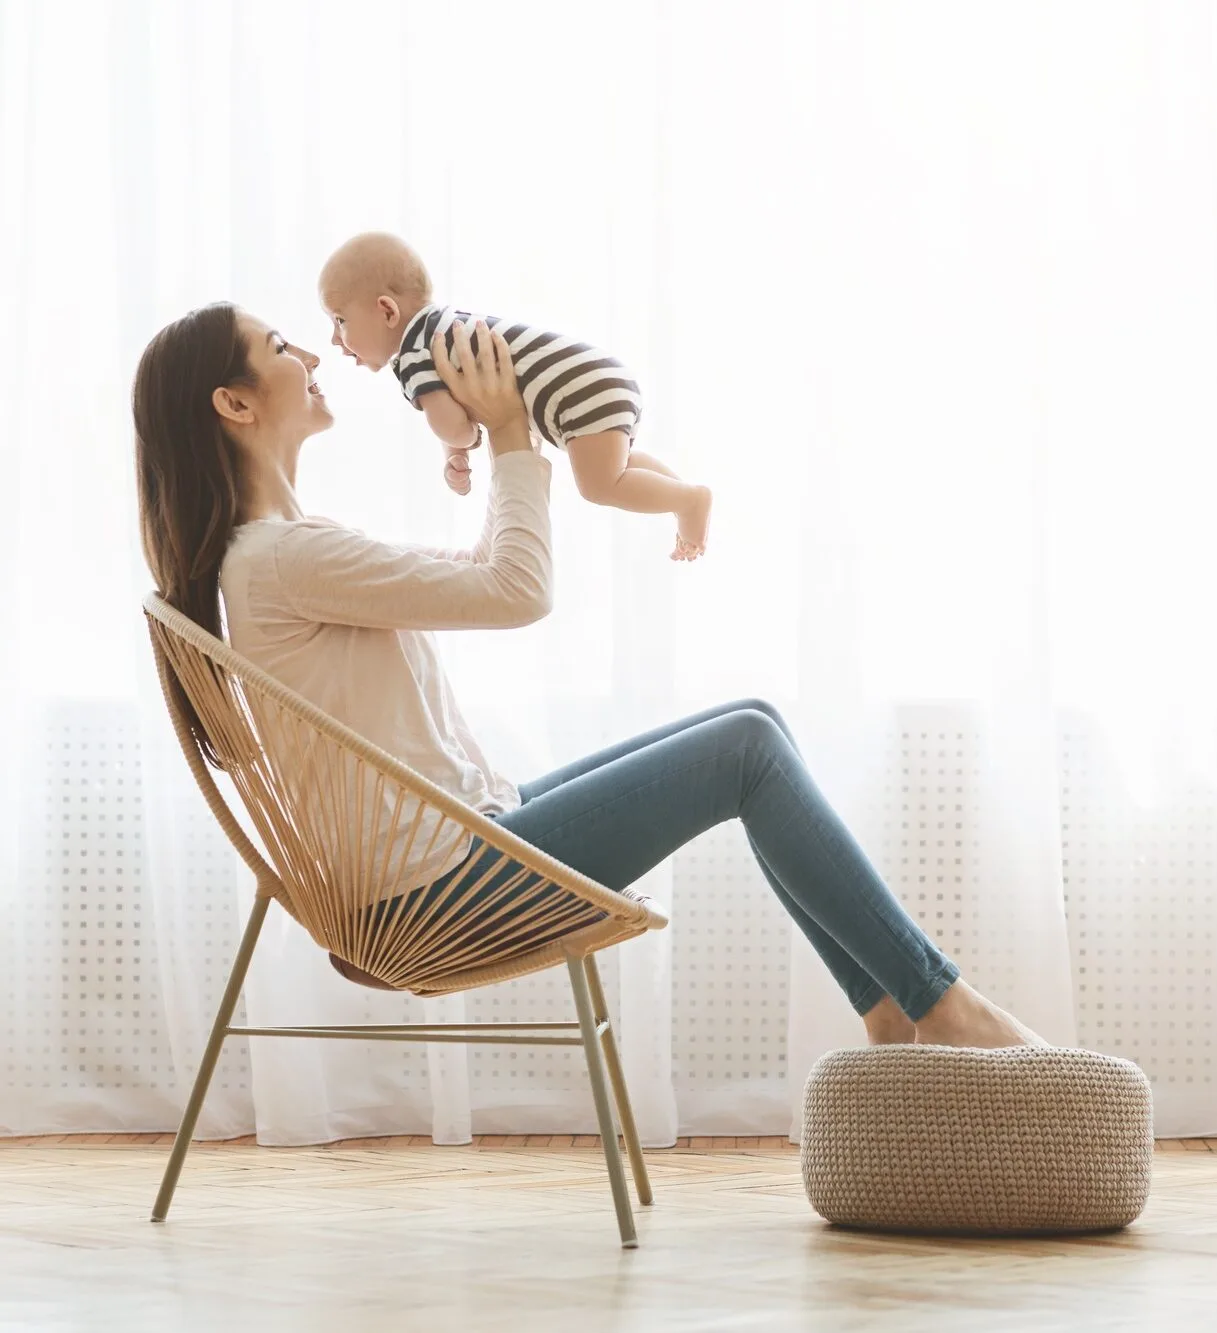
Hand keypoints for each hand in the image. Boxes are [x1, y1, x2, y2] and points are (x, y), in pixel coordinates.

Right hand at [432, 320, 527, 437]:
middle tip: (459, 323)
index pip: (443, 366)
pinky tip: (496, 334)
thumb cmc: (481, 409)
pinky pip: (504, 358)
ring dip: (481, 334)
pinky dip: (500, 343)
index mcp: (459, 391)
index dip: (438, 348)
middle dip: (460, 335)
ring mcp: (491, 386)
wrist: (505, 425)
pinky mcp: (508, 384)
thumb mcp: (462, 399)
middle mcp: (473, 388)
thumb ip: (454, 382)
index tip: (439, 333)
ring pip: (485, 353)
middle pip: (463, 354)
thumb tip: (443, 355)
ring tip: (480, 322)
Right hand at [444, 451, 472, 495]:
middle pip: (461, 484)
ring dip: (468, 483)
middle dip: (467, 478)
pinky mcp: (456, 491)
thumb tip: (463, 471)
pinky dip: (468, 487)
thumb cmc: (457, 461)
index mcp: (447, 473)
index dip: (465, 475)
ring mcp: (452, 487)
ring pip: (463, 490)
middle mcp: (448, 482)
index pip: (456, 478)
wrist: (455, 464)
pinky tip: (466, 482)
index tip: (470, 470)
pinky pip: (464, 493)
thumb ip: (459, 464)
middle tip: (468, 473)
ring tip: (467, 477)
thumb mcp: (457, 459)